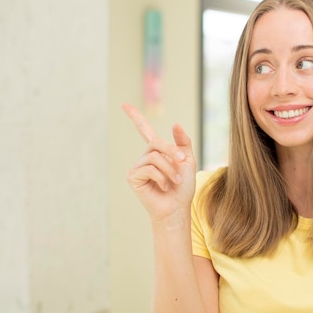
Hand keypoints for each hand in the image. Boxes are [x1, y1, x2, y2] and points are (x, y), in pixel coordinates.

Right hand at [122, 103, 195, 221]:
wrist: (178, 208)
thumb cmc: (183, 187)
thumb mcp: (188, 161)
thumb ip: (183, 142)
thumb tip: (175, 123)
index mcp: (157, 152)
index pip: (144, 131)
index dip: (135, 117)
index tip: (124, 104)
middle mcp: (145, 157)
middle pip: (156, 143)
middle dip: (173, 152)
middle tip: (184, 161)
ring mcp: (137, 167)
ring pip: (155, 156)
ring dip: (170, 169)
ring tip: (175, 180)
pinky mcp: (133, 177)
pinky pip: (149, 168)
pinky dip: (162, 177)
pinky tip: (164, 187)